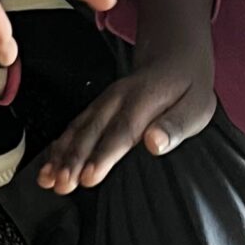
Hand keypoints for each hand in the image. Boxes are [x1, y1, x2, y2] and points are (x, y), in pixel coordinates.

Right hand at [36, 0, 215, 193]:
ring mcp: (102, 103)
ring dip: (61, 155)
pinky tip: (48, 168)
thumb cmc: (187, 90)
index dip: (103, 155)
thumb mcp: (196, 107)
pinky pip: (73, 128)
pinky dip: (58, 148)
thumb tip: (155, 143)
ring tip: (48, 180)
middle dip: (74, 160)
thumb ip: (176, 126)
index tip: (89, 177)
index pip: (121, 131)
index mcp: (142, 100)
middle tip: (62, 185)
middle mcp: (116, 100)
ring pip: (77, 130)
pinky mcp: (95, 109)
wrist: (174, 59)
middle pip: (91, 132)